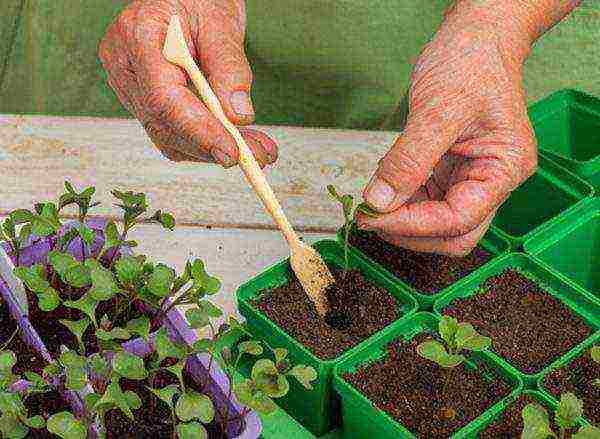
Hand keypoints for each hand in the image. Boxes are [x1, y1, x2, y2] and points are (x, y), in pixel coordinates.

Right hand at [99, 0, 276, 167]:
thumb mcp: (220, 20)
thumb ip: (230, 67)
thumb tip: (238, 116)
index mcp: (138, 37)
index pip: (164, 99)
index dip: (198, 131)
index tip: (231, 151)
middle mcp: (125, 65)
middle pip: (164, 124)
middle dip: (213, 146)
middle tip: (257, 157)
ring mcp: (130, 85)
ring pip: (167, 135)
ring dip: (213, 149)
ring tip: (256, 150)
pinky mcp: (142, 98)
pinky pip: (170, 130)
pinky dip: (204, 141)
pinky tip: (235, 142)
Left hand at [357, 2, 539, 255]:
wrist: (475, 39)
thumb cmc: (470, 64)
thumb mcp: (437, 111)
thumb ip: (408, 160)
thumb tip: (379, 202)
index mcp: (504, 170)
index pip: (458, 220)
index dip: (412, 225)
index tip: (372, 218)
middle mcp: (492, 181)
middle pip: (453, 234)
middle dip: (409, 231)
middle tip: (369, 218)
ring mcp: (471, 178)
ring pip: (436, 221)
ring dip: (401, 217)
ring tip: (373, 197)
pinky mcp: (451, 172)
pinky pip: (425, 200)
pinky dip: (401, 200)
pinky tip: (385, 183)